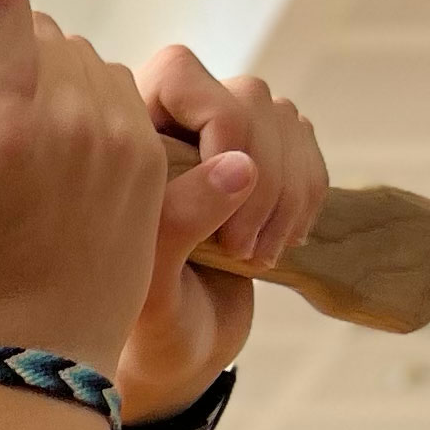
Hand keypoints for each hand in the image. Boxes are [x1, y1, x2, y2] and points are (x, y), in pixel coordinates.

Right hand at [0, 0, 171, 376]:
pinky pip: (125, 97)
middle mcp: (69, 122)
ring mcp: (117, 142)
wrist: (27, 364)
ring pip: (90, 60)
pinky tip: (69, 150)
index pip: (4, 13)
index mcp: (1, 126)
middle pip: (47, 33)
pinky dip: (98, 110)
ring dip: (62, 81)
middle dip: (18, 58)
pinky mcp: (147, 165)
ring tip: (32, 133)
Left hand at [113, 46, 325, 422]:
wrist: (173, 358)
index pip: (179, 71)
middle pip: (247, 94)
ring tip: (255, 255)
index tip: (227, 198)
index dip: (217, 119)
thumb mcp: (149, 290)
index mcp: (121, 138)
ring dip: (287, 191)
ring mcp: (222, 141)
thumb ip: (176, 225)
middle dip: (261, 175)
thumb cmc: (142, 330)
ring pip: (283, 117)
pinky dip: (308, 195)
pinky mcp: (263, 163)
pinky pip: (307, 143)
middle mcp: (171, 126)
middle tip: (241, 249)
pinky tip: (278, 245)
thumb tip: (238, 168)